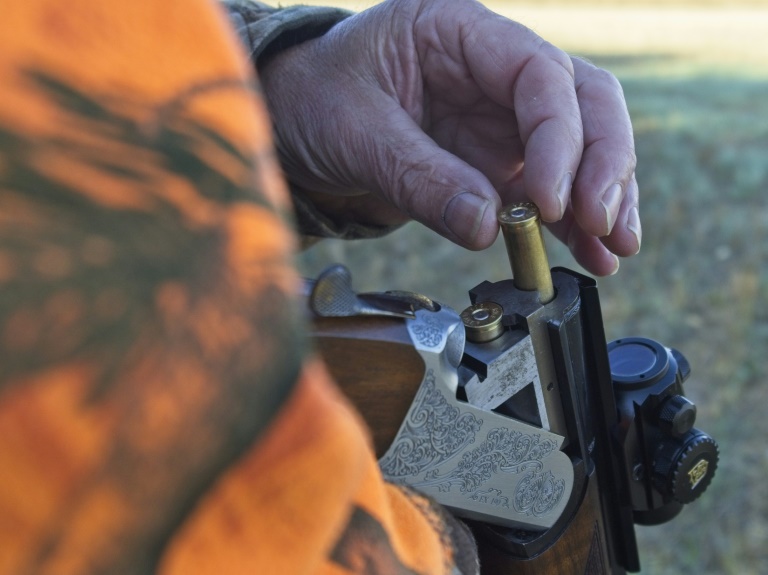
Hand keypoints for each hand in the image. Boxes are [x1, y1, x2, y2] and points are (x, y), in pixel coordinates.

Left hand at [258, 0, 639, 275]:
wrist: (295, 123)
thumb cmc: (315, 101)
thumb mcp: (355, 131)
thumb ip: (419, 176)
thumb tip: (486, 228)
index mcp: (459, 32)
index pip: (539, 72)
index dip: (559, 136)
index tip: (552, 200)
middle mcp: (493, 70)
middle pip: (582, 101)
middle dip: (602, 164)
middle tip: (603, 223)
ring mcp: (499, 117)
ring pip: (579, 146)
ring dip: (602, 198)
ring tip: (614, 250)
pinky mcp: (494, 162)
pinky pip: (546, 188)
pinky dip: (569, 223)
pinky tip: (590, 254)